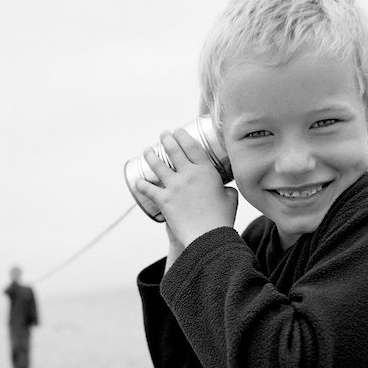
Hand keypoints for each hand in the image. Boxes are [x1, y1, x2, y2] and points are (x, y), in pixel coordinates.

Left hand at [135, 128, 237, 246]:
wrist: (209, 236)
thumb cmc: (222, 219)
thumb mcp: (230, 198)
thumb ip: (226, 189)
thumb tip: (224, 188)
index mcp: (206, 171)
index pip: (192, 147)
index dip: (183, 136)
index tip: (177, 131)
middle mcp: (189, 174)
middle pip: (174, 150)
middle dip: (166, 139)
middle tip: (163, 135)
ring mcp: (175, 186)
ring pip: (158, 165)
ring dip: (151, 155)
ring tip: (147, 150)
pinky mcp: (164, 200)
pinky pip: (148, 189)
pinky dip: (142, 184)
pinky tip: (137, 180)